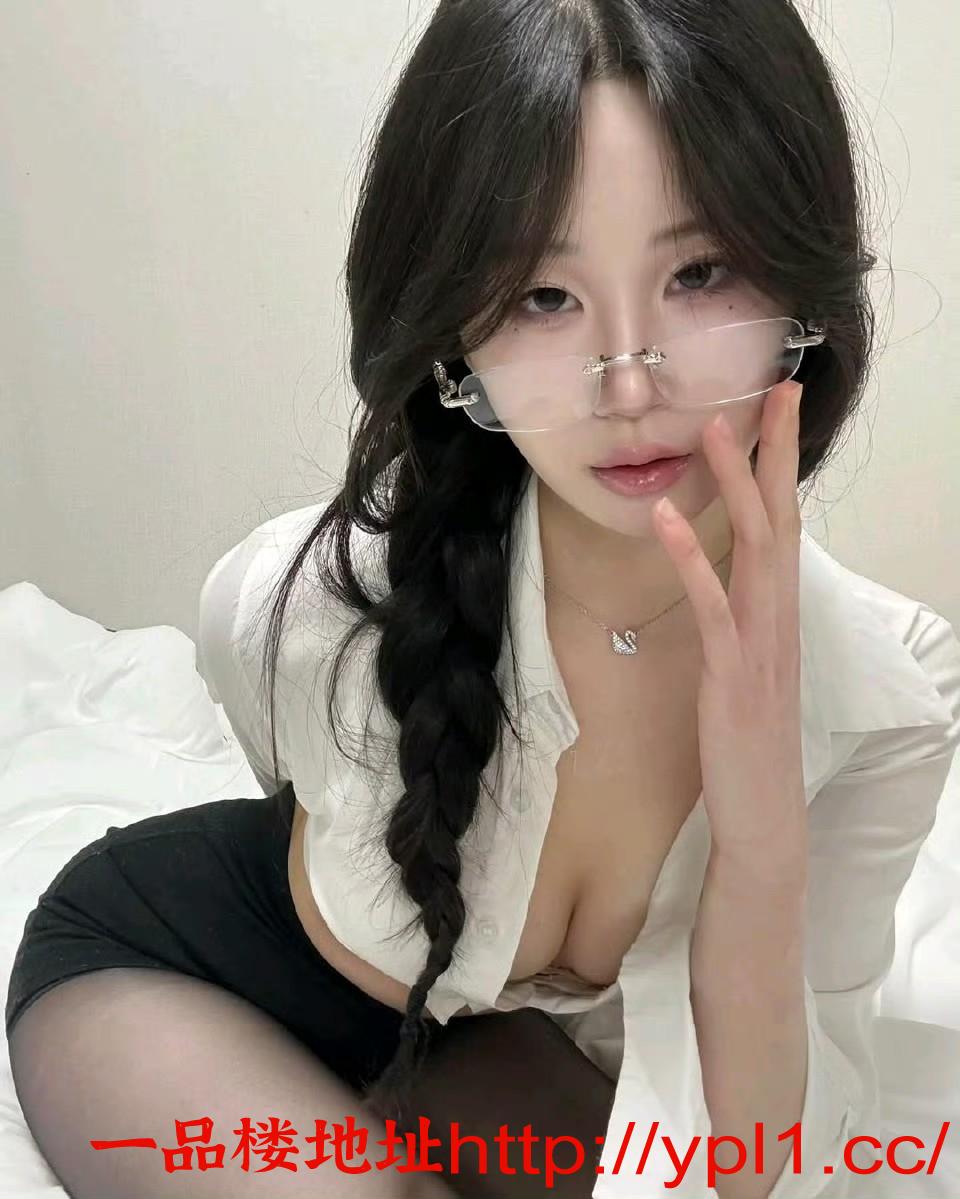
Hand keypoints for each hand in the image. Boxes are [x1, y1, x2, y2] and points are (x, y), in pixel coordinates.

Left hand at [651, 378, 806, 880]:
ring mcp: (758, 644)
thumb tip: (729, 576)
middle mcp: (778, 618)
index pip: (784, 525)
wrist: (763, 817)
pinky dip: (690, 558)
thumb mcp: (750, 667)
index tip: (778, 411)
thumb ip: (744, 618)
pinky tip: (668, 516)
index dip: (782, 466)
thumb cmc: (750, 741)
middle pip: (780, 519)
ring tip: (714, 430)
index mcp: (780, 614)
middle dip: (775, 453)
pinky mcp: (730, 673)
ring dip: (734, 486)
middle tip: (774, 389)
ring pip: (752, 549)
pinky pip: (712, 606)